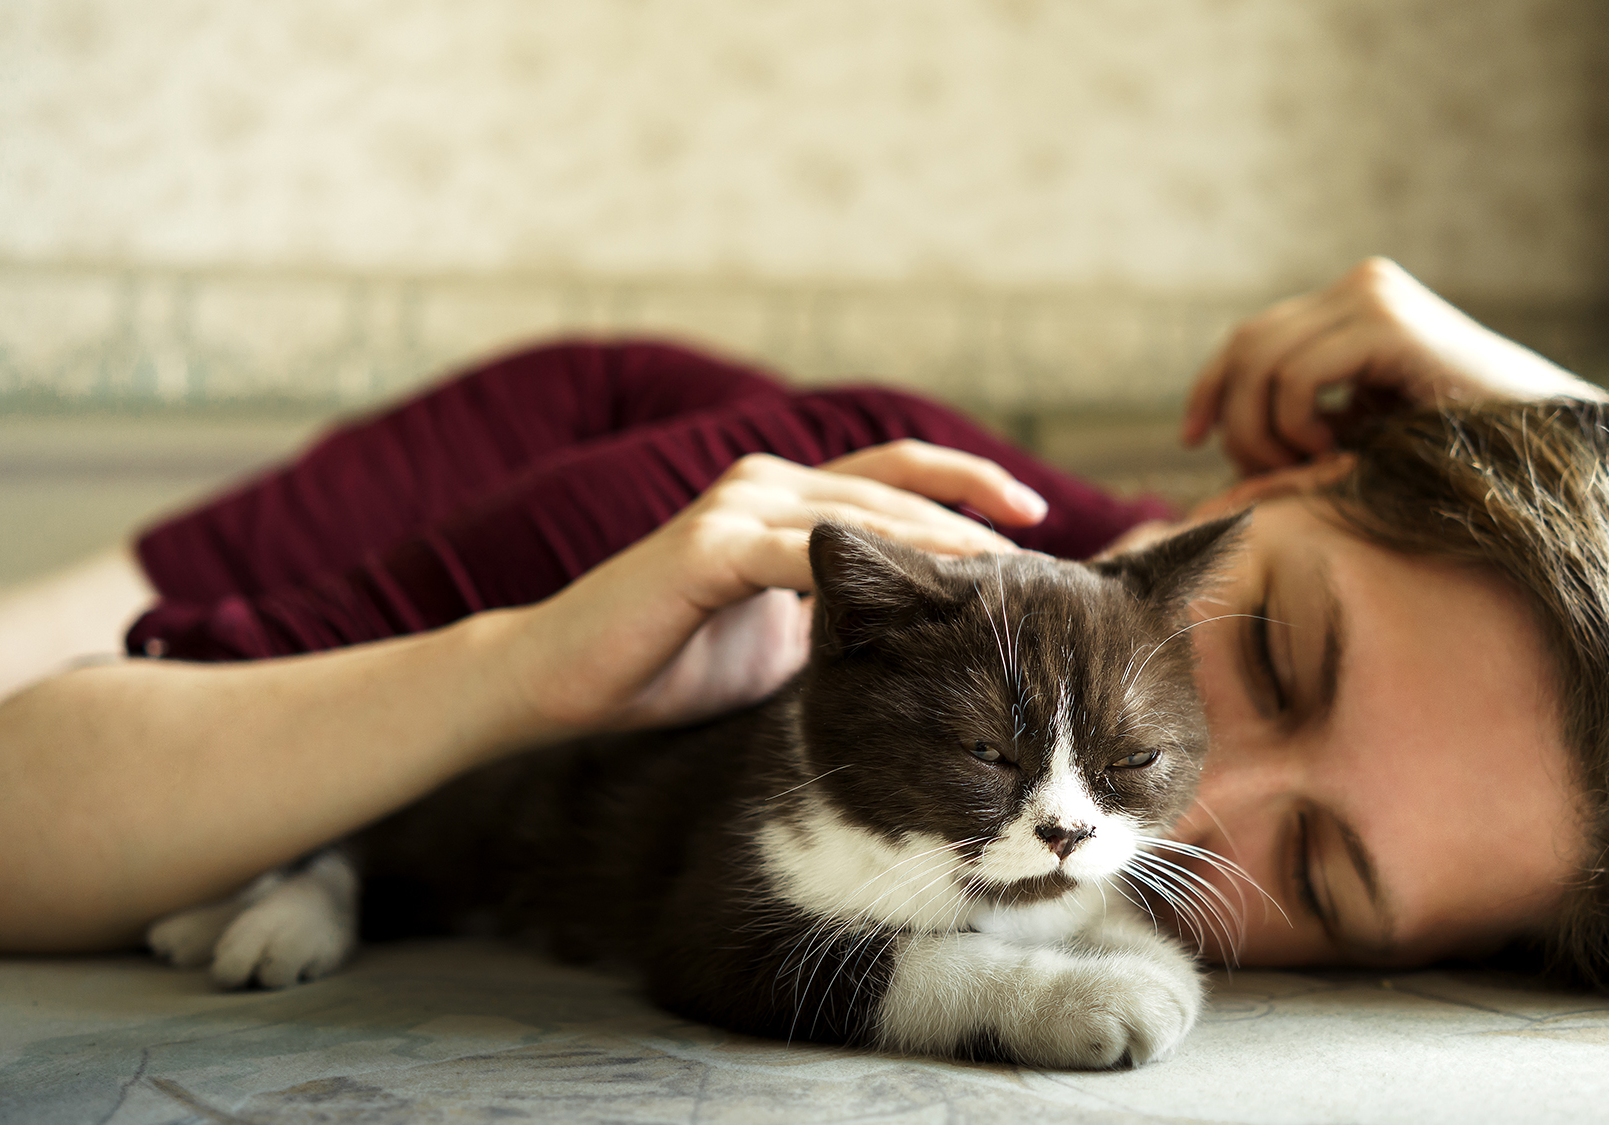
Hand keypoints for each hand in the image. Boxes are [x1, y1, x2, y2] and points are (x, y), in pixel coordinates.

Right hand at [503, 441, 1049, 734]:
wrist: (562, 681)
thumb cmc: (671, 664)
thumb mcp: (785, 639)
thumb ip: (846, 619)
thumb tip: (929, 641)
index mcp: (788, 499)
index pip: (898, 474)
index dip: (971, 485)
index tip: (1041, 519)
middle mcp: (768, 483)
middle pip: (897, 485)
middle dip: (976, 521)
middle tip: (1046, 563)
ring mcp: (737, 506)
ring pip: (863, 514)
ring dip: (937, 544)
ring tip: (1004, 579)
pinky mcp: (708, 547)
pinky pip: (804, 555)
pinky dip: (866, 573)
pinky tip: (921, 598)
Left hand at [1180, 258, 1608, 474]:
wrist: (1553, 448)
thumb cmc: (1461, 456)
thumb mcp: (1363, 444)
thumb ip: (1297, 439)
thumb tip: (1211, 468)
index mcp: (1352, 308)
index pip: (1250, 337)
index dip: (1210, 387)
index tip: (1193, 440)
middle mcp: (1359, 288)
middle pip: (1245, 344)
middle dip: (1235, 418)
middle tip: (1263, 472)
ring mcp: (1373, 297)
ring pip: (1261, 359)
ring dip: (1266, 429)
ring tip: (1311, 464)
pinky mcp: (1389, 322)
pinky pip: (1297, 374)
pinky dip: (1296, 423)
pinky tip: (1338, 450)